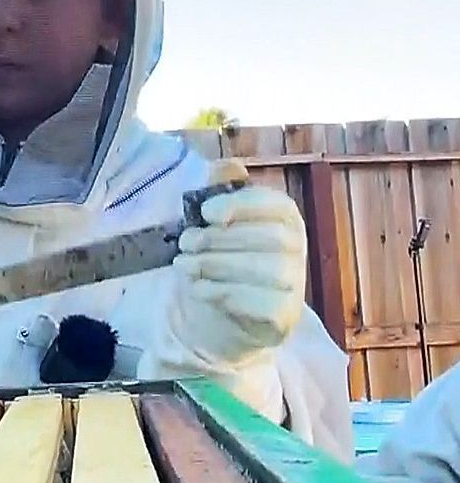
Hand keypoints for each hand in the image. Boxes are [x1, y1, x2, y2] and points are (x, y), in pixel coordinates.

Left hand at [166, 164, 306, 371]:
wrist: (224, 316)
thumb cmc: (222, 259)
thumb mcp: (217, 222)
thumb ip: (221, 189)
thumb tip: (225, 166)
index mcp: (285, 219)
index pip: (277, 205)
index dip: (242, 205)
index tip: (206, 212)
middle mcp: (298, 249)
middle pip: (270, 238)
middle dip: (220, 239)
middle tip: (186, 243)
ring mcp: (295, 284)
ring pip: (267, 270)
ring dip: (217, 265)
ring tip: (184, 265)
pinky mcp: (283, 315)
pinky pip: (259, 302)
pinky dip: (222, 293)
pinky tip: (198, 288)